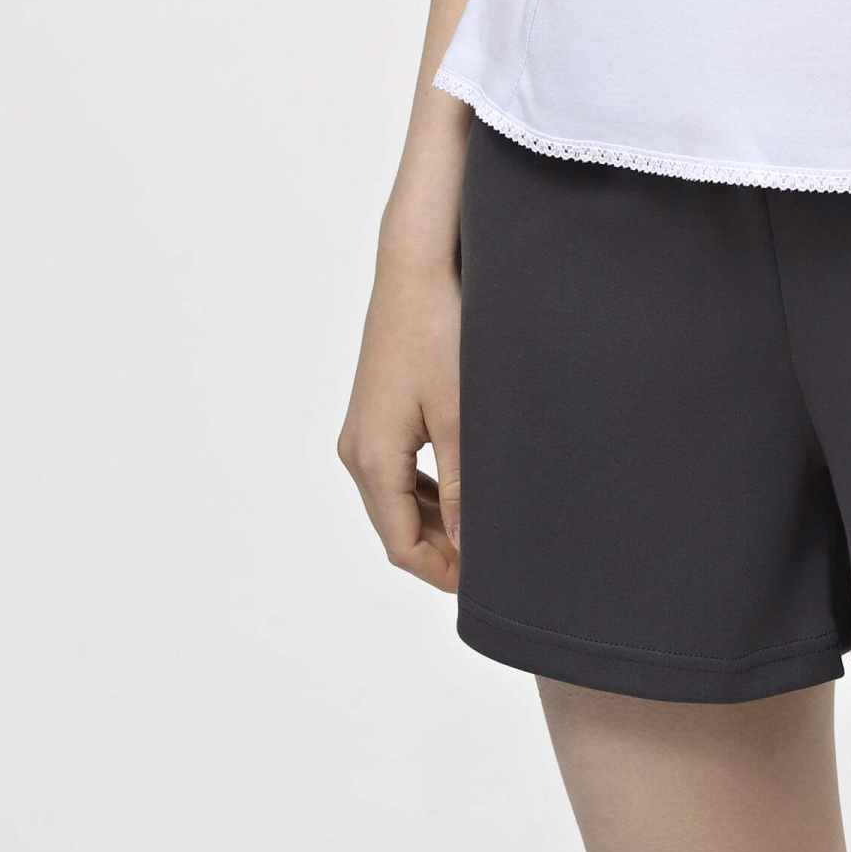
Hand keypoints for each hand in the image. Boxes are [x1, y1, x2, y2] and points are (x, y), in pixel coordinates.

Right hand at [337, 244, 462, 593]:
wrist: (415, 268)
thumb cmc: (438, 333)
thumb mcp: (459, 416)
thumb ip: (463, 487)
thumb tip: (468, 547)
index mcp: (372, 460)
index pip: (401, 546)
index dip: (442, 572)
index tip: (485, 583)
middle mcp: (356, 450)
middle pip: (396, 526)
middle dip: (441, 550)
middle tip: (493, 559)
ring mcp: (363, 430)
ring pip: (396, 499)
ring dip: (434, 520)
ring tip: (484, 526)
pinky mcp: (376, 411)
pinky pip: (397, 470)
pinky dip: (426, 489)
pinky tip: (463, 486)